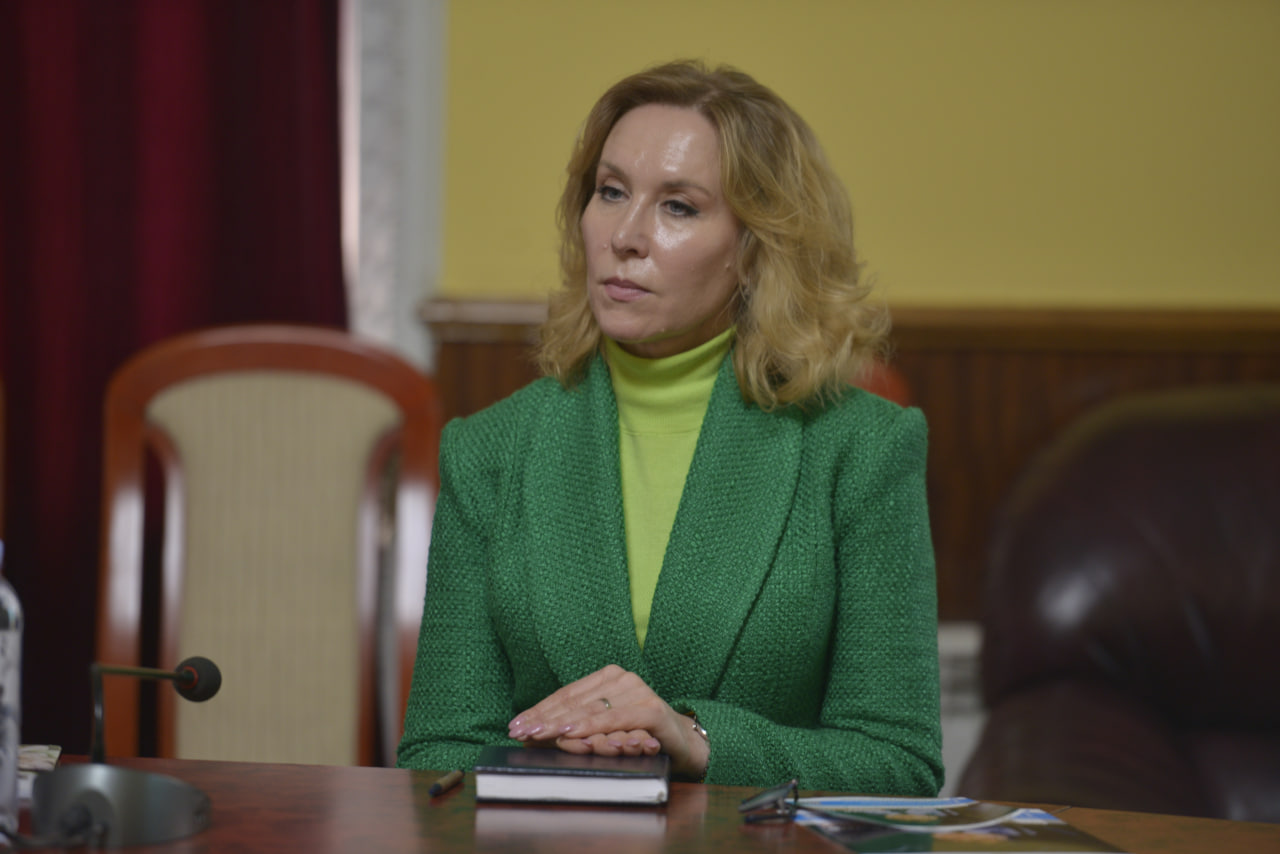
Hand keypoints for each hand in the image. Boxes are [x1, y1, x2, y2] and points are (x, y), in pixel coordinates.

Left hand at [508, 664, 709, 778]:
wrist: (684, 744)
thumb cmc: (638, 736)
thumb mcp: (603, 727)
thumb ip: (575, 723)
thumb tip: (532, 731)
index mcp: (609, 677)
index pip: (567, 694)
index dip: (539, 709)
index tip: (516, 724)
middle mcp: (624, 679)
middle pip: (575, 701)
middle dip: (543, 719)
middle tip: (519, 732)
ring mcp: (639, 693)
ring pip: (592, 710)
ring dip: (561, 724)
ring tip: (537, 734)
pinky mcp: (652, 711)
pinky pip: (616, 720)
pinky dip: (591, 727)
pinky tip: (570, 733)